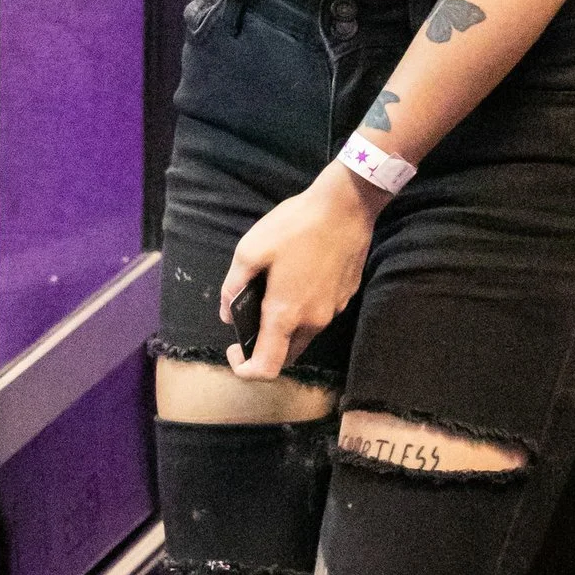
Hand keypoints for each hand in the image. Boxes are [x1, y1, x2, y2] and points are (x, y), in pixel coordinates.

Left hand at [220, 169, 382, 377]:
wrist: (347, 205)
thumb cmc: (295, 226)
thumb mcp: (250, 250)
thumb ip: (232, 287)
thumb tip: (227, 313)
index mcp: (285, 314)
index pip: (266, 368)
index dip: (245, 369)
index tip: (235, 348)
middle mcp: (313, 321)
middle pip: (286, 356)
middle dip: (265, 348)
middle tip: (251, 319)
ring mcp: (333, 310)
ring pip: (304, 335)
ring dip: (285, 327)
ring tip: (274, 291)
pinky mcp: (345, 296)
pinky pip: (319, 314)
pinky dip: (304, 309)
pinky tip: (298, 276)